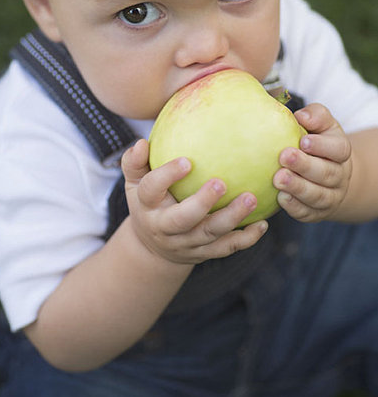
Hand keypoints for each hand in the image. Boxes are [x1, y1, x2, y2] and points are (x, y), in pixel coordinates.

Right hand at [121, 139, 267, 264]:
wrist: (153, 247)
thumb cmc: (148, 202)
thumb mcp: (135, 183)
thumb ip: (135, 162)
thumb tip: (142, 142)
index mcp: (147, 205)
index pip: (151, 190)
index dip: (167, 176)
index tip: (187, 161)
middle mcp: (165, 227)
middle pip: (182, 219)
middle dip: (202, 203)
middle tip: (221, 183)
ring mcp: (186, 243)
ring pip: (209, 234)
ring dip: (231, 218)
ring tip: (251, 199)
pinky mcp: (204, 253)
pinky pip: (226, 248)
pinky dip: (246, 238)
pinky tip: (263, 223)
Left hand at [273, 103, 351, 221]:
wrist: (328, 175)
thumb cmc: (316, 142)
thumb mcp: (321, 125)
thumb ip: (315, 116)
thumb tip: (301, 117)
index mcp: (340, 151)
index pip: (338, 149)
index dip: (322, 146)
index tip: (302, 140)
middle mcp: (339, 175)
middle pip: (326, 173)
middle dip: (304, 166)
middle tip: (284, 156)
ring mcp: (330, 196)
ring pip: (317, 195)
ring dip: (297, 187)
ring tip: (278, 179)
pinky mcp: (316, 212)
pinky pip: (307, 213)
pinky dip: (294, 206)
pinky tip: (281, 197)